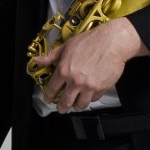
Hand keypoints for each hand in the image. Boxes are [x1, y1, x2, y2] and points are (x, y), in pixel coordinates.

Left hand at [30, 17, 144, 111]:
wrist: (112, 42)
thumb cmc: (90, 41)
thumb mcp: (67, 46)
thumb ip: (51, 56)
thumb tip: (37, 60)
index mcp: (64, 70)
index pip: (52, 89)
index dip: (48, 96)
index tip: (48, 99)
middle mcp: (75, 81)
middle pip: (65, 102)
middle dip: (62, 108)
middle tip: (61, 109)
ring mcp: (88, 87)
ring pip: (80, 104)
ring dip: (77, 105)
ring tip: (76, 103)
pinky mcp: (101, 88)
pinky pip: (94, 99)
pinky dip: (91, 98)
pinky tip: (90, 93)